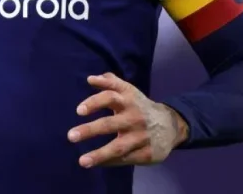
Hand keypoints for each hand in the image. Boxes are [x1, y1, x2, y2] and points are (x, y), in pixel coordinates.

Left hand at [67, 73, 188, 167]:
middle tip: (71, 136)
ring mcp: (140, 137)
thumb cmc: (140, 107)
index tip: (78, 111)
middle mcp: (134, 118)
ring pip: (118, 147)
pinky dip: (110, 162)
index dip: (94, 102)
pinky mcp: (146, 153)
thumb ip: (110, 83)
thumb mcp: (129, 91)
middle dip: (90, 130)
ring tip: (82, 161)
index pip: (110, 97)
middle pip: (110, 124)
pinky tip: (96, 163)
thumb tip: (90, 79)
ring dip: (99, 154)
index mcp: (128, 101)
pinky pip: (125, 159)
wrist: (171, 125)